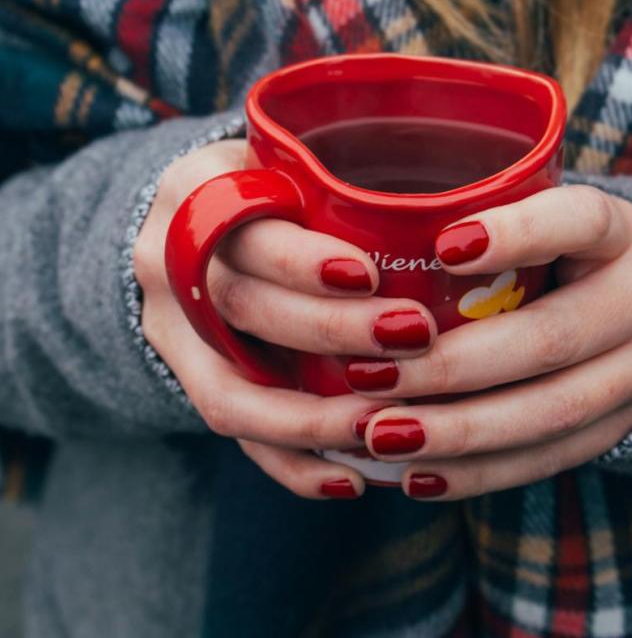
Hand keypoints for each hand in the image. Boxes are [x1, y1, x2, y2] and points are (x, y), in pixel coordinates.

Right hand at [134, 140, 433, 498]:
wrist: (193, 224)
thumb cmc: (269, 185)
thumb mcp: (285, 158)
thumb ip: (336, 179)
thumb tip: (459, 210)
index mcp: (195, 190)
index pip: (241, 228)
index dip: (301, 260)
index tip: (369, 273)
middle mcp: (166, 261)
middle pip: (242, 307)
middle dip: (330, 332)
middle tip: (414, 337)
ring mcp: (168, 329)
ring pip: (229, 391)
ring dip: (313, 418)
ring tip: (388, 427)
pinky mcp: (185, 378)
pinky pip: (233, 434)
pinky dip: (292, 463)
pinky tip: (351, 478)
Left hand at [348, 186, 631, 499]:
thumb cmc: (562, 250)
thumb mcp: (544, 214)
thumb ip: (481, 217)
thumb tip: (367, 236)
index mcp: (616, 233)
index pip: (577, 222)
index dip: (517, 234)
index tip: (443, 247)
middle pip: (548, 339)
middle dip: (451, 366)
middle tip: (369, 376)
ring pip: (548, 412)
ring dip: (456, 432)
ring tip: (380, 435)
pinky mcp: (620, 427)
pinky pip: (548, 458)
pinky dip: (478, 472)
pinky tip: (417, 475)